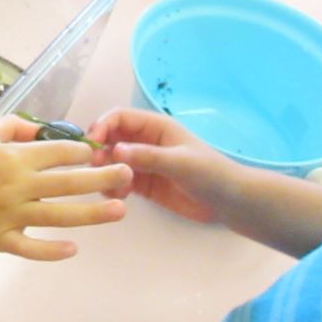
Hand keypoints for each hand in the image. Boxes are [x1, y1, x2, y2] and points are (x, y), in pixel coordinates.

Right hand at [0, 116, 130, 259]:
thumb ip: (18, 127)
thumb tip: (47, 132)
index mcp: (13, 157)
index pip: (60, 152)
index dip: (83, 151)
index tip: (100, 153)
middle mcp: (16, 186)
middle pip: (69, 183)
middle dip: (103, 178)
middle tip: (128, 176)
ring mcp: (8, 216)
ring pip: (59, 217)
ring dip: (92, 214)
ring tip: (119, 211)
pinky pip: (30, 249)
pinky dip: (53, 251)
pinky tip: (74, 248)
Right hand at [86, 108, 245, 224]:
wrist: (230, 203)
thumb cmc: (210, 174)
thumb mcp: (180, 163)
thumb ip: (148, 156)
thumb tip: (114, 150)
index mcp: (154, 126)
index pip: (118, 118)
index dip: (102, 127)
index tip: (91, 145)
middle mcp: (144, 142)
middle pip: (110, 138)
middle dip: (99, 151)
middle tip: (96, 170)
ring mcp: (143, 163)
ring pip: (111, 161)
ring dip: (104, 171)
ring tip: (111, 187)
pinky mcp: (143, 184)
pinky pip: (118, 180)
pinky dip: (112, 186)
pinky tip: (120, 197)